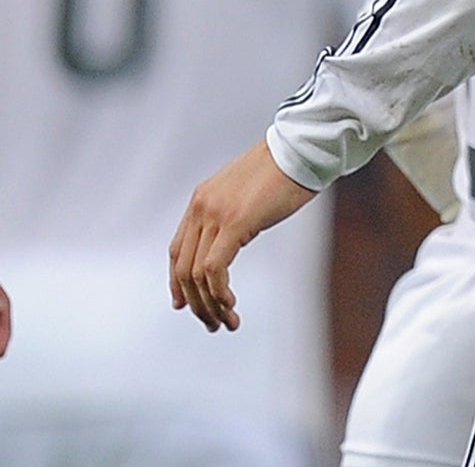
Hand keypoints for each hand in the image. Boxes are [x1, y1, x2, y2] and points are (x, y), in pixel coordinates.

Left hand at [169, 141, 315, 332]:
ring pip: (197, 274)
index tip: (185, 305)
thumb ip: (229, 217)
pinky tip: (232, 304)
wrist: (299, 150)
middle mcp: (201, 207)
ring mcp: (215, 213)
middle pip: (183, 268)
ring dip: (210, 305)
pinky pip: (214, 269)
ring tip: (228, 322)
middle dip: (196, 303)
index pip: (176, 251)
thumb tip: (229, 240)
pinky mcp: (234, 221)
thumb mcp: (245, 197)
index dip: (177, 283)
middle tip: (214, 324)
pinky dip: (219, 293)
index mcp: (200, 200)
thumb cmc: (280, 173)